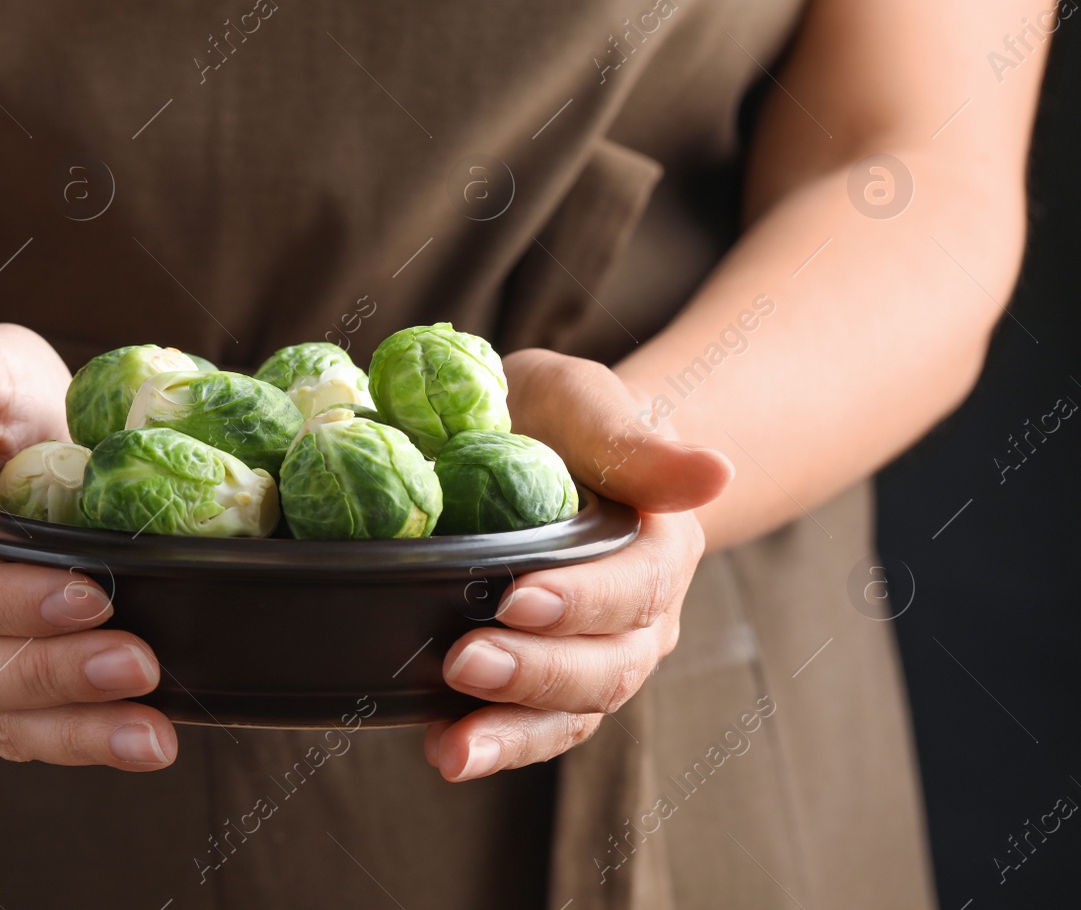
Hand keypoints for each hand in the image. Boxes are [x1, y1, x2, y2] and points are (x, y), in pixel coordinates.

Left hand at [425, 349, 733, 780]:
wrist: (547, 451)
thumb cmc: (560, 418)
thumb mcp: (583, 403)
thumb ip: (631, 439)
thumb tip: (713, 472)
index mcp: (661, 543)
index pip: (637, 585)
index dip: (583, 599)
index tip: (516, 597)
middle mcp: (644, 615)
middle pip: (609, 665)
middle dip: (536, 672)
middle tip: (463, 662)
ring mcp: (602, 655)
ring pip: (576, 712)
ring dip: (514, 734)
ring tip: (453, 750)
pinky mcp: (553, 682)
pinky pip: (536, 727)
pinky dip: (495, 743)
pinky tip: (440, 748)